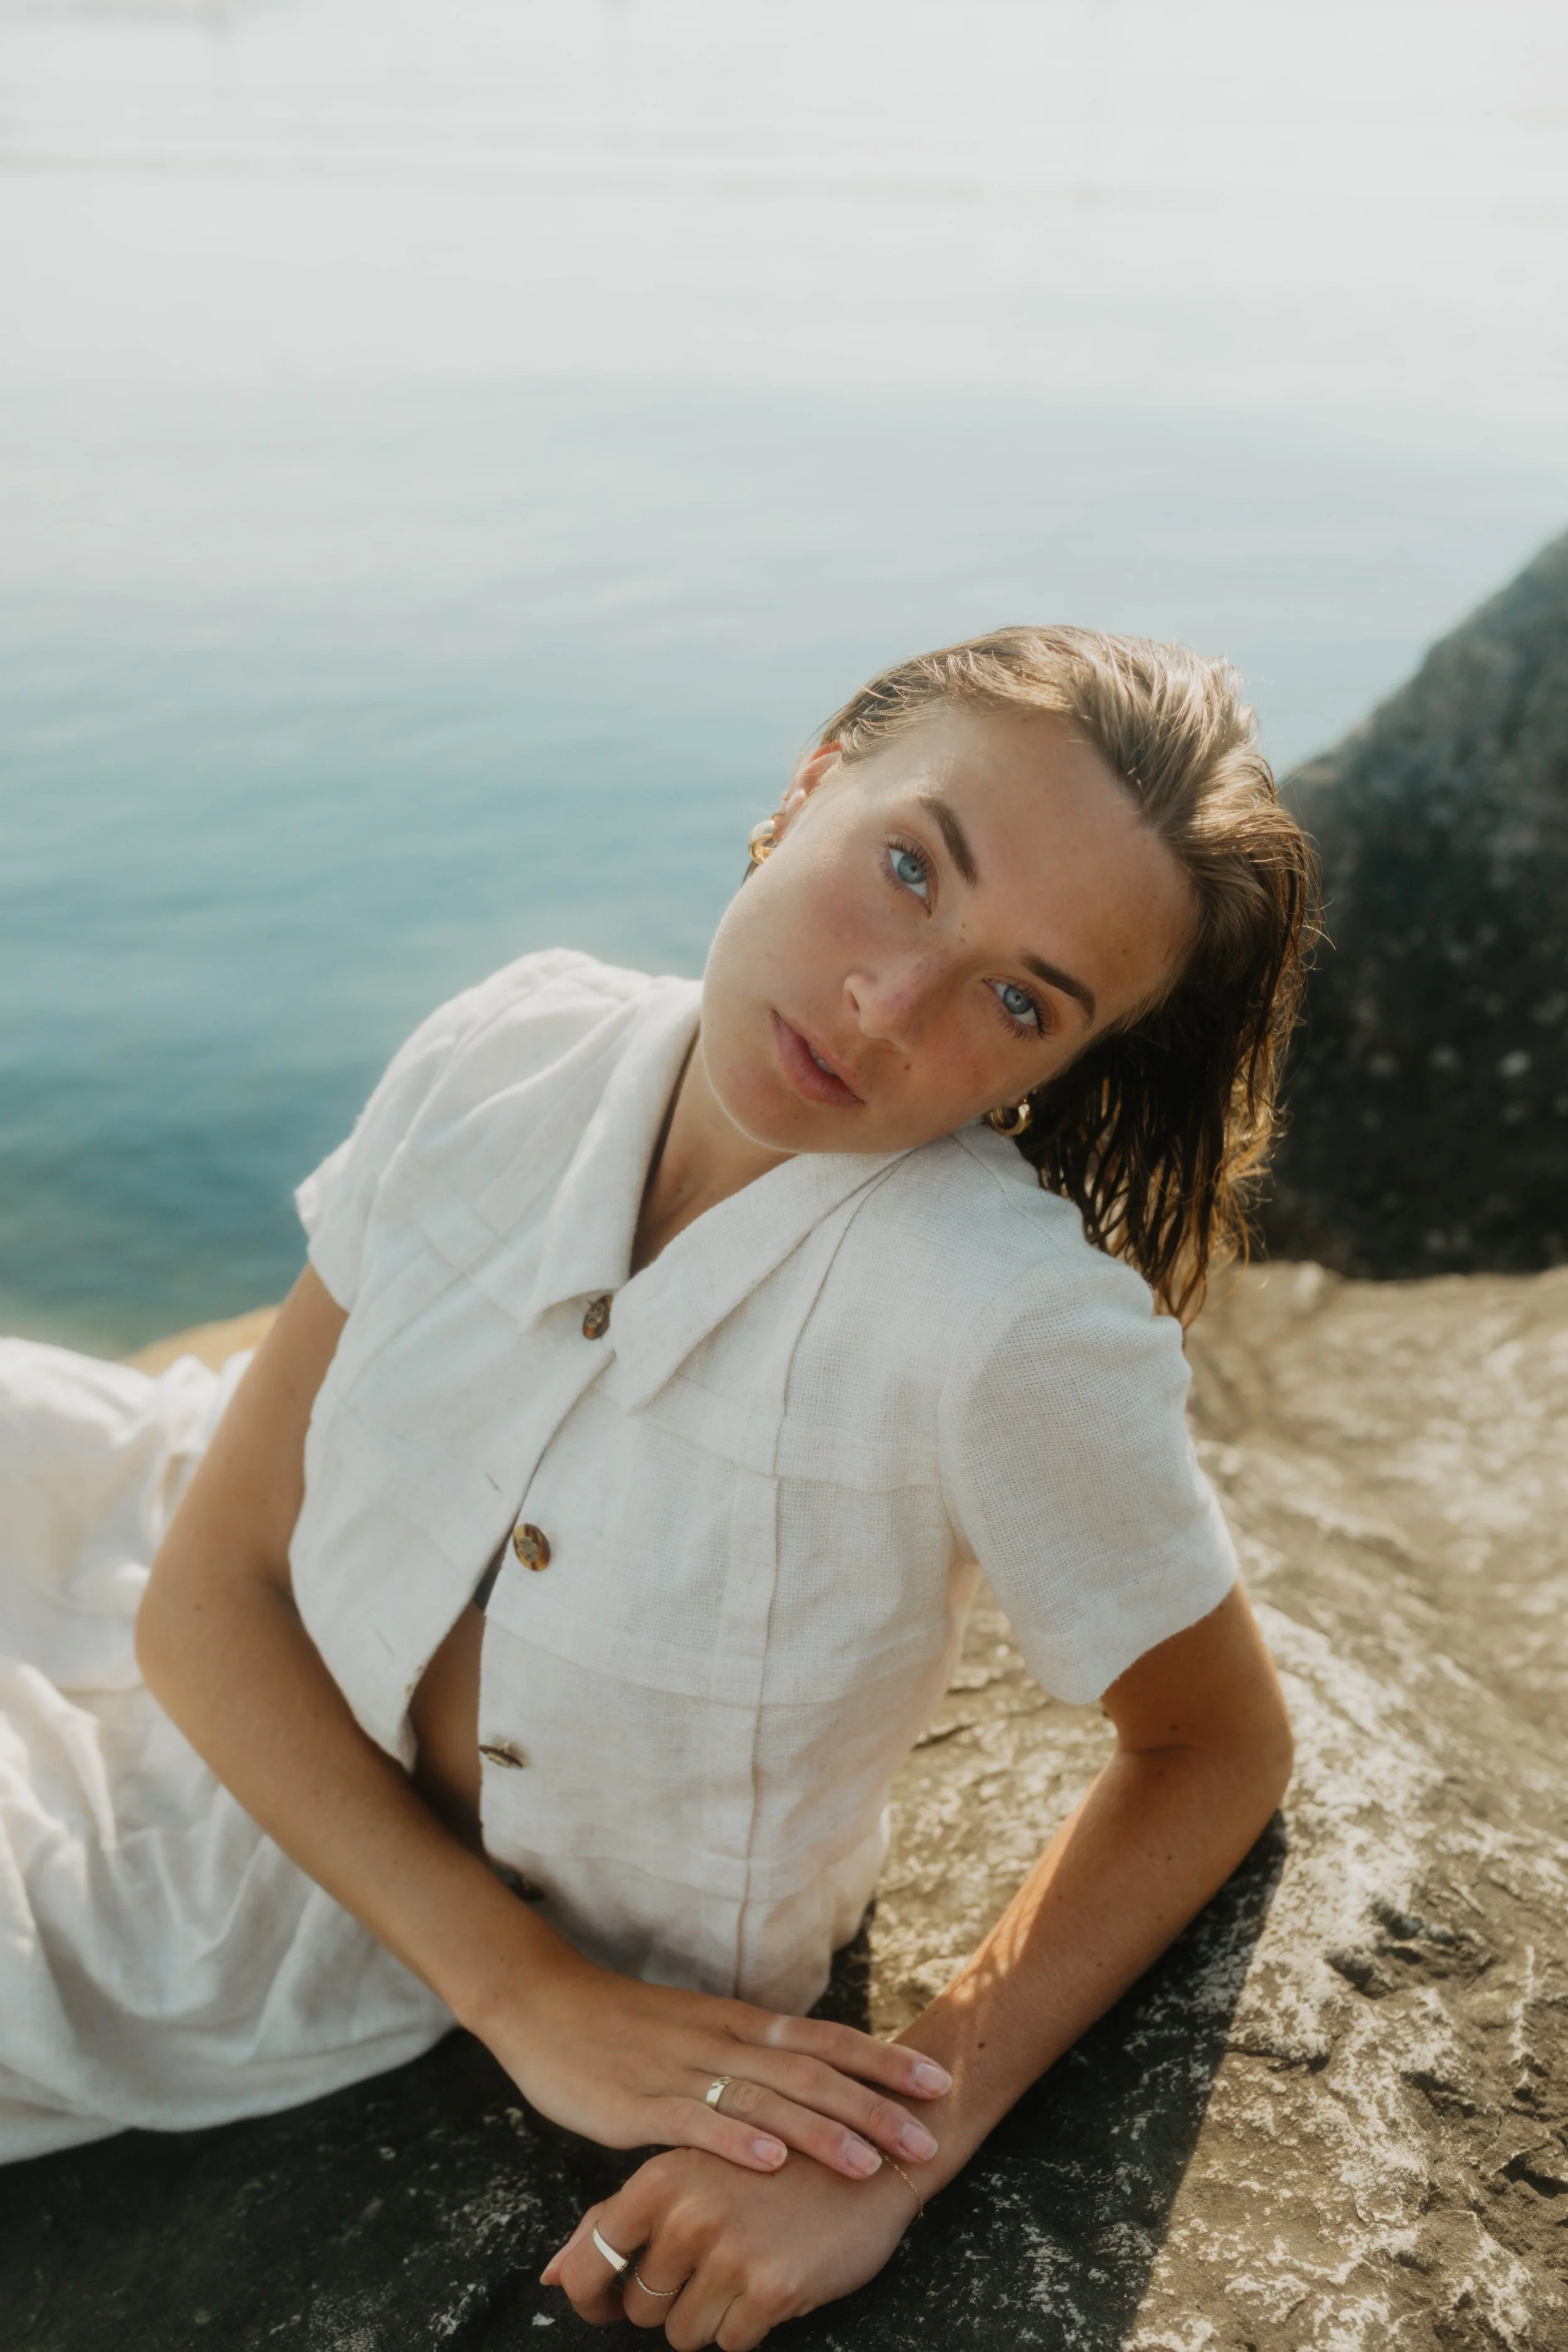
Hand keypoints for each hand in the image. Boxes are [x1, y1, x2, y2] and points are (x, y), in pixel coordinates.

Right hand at [475, 1947, 948, 2179]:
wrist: (545, 2004)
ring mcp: (681, 2070)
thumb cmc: (625, 2027)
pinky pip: (694, 2121)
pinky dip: (736, 2140)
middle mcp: (721, 2040)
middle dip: (874, 2105)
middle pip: (811, 2072)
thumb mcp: (699, 2034)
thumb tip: (807, 2089)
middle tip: (928, 2136)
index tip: (937, 2083)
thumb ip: (748, 2060)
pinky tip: (771, 2162)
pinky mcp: (638, 2103)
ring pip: (765, 2100)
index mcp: (739, 2022)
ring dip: (821, 2132)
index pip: (826, 2039)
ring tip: (870, 2162)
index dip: (883, 2061)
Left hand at [541, 2143, 917, 2346]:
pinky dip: (748, 2324)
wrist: (868, 2151)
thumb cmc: (770, 2162)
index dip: (591, 2298)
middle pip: (640, 2307)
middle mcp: (687, 2216)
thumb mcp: (688, 2170)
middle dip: (669, 2300)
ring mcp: (729, 2254)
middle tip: (712, 2265)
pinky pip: (732, 2343)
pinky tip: (773, 2277)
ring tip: (743, 2267)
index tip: (607, 2306)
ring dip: (709, 2315)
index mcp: (658, 2181)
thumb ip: (613, 2221)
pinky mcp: (772, 2289)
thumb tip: (550, 2277)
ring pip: (683, 2333)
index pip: (587, 2266)